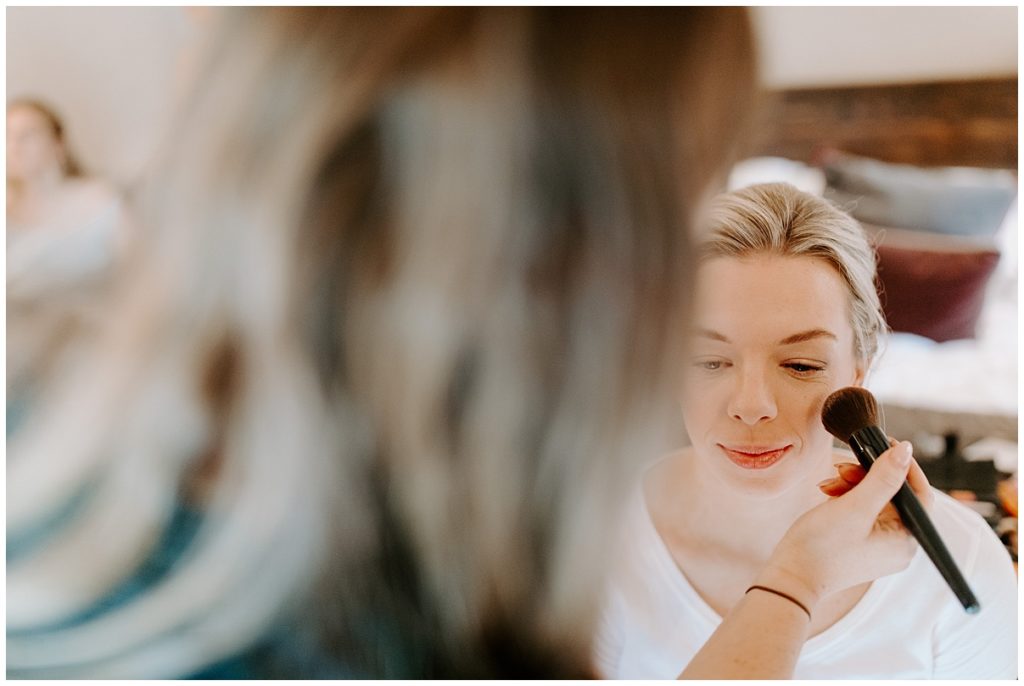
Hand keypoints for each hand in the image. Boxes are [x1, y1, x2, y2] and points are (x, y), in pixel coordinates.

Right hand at [755, 441, 932, 610]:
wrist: (791, 578)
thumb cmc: (821, 547)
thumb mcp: (854, 507)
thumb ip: (883, 478)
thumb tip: (905, 450)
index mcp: (905, 540)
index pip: (919, 495)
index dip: (904, 467)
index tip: (884, 446)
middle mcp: (898, 546)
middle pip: (895, 496)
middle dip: (868, 476)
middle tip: (842, 468)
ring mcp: (879, 547)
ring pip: (876, 501)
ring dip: (853, 485)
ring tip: (828, 484)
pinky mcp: (861, 545)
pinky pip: (863, 512)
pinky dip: (847, 498)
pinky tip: (828, 494)